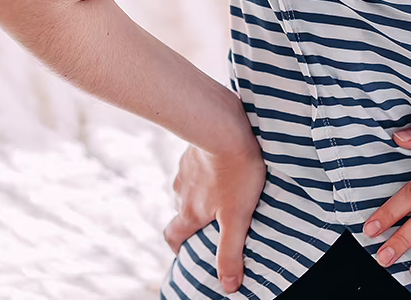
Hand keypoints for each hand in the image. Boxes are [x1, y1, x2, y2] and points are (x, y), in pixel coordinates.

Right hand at [162, 139, 266, 293]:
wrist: (223, 126)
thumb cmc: (234, 172)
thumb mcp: (236, 218)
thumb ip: (230, 252)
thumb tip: (227, 286)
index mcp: (189, 211)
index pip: (173, 235)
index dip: (178, 247)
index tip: (186, 252)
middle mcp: (182, 191)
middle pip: (182, 209)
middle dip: (194, 217)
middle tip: (214, 219)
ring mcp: (185, 167)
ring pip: (190, 185)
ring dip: (202, 190)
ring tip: (225, 189)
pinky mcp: (193, 147)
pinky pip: (197, 163)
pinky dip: (207, 167)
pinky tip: (225, 162)